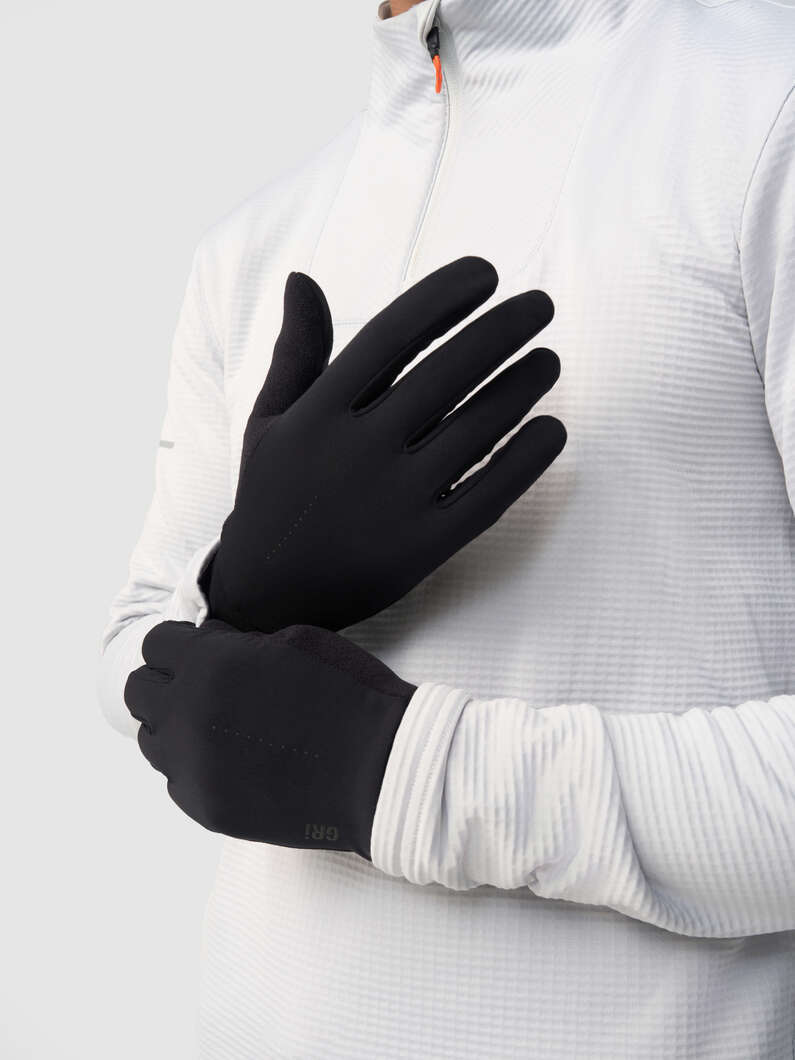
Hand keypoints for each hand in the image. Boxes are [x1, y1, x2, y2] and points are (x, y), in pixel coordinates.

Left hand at [124, 620, 415, 859]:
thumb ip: (238, 642)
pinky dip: (195, 766)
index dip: (182, 642)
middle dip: (166, 680)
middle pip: (139, 692)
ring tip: (220, 724)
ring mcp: (193, 768)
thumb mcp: (295, 641)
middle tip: (206, 684)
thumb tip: (209, 647)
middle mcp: (188, 715)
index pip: (156, 644)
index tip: (205, 649)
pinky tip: (235, 759)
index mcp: (209, 665)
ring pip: (151, 740)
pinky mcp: (207, 808)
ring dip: (175, 725)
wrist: (381, 770)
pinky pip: (176, 781)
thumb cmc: (348, 693)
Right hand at [205, 256, 565, 632]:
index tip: (485, 274)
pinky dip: (525, 461)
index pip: (391, 335)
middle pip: (446, 373)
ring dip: (522, 387)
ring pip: (475, 429)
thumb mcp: (269, 422)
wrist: (265, 595)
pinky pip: (487, 496)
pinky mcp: (419, 549)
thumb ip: (296, 353)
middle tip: (540, 305)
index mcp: (317, 413)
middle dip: (502, 329)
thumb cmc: (271, 497)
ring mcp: (390, 503)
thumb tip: (301, 278)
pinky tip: (552, 430)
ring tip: (549, 362)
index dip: (443, 297)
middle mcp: (354, 452)